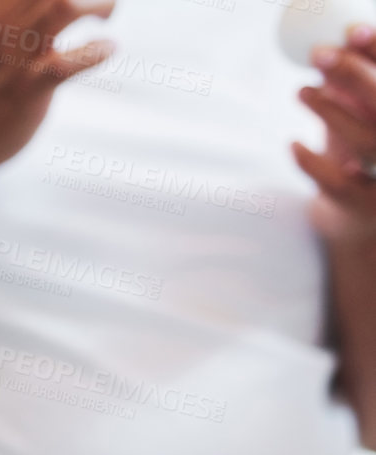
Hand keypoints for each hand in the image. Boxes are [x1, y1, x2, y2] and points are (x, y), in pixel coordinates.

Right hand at [0, 0, 116, 171]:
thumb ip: (6, 3)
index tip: (72, 0)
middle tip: (102, 2)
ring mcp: (13, 57)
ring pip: (64, 7)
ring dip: (99, 4)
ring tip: (107, 13)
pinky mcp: (28, 89)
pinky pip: (71, 62)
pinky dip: (100, 50)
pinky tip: (107, 48)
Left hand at [296, 26, 375, 241]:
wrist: (359, 218)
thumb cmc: (360, 153)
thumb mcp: (361, 115)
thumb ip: (352, 86)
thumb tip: (330, 46)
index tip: (354, 31)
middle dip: (356, 75)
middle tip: (319, 54)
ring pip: (365, 142)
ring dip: (330, 111)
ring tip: (301, 90)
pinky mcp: (358, 204)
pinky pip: (334, 182)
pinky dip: (310, 161)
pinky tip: (294, 143)